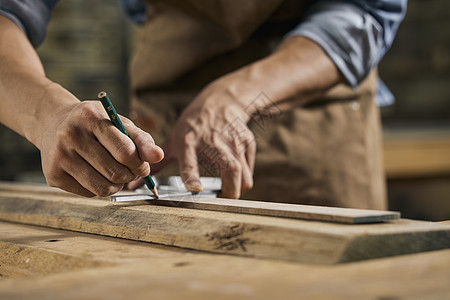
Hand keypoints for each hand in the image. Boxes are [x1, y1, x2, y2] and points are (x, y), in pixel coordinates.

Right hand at [38, 100, 163, 196]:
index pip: (125, 152)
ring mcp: (59, 157)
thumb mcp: (119, 123)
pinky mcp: (53, 176)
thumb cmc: (95, 123)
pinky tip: (95, 173)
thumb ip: (142, 139)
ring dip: (117, 185)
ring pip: (103, 188)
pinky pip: (89, 193)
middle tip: (130, 170)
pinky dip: (99, 188)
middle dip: (130, 175)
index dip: (140, 164)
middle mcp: (70, 136)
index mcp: (90, 118)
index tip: (142, 165)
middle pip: (115, 173)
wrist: (53, 122)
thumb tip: (159, 156)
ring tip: (115, 173)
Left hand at [157, 79, 255, 198]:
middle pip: (230, 172)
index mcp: (189, 141)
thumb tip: (135, 184)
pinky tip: (234, 178)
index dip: (192, 176)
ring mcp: (234, 143)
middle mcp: (213, 142)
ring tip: (226, 193)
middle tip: (218, 201)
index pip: (190, 161)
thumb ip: (157, 163)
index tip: (195, 189)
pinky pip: (249, 170)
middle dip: (227, 194)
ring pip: (244, 176)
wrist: (222, 101)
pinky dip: (243, 179)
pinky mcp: (247, 144)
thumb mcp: (173, 138)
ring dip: (237, 190)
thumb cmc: (194, 123)